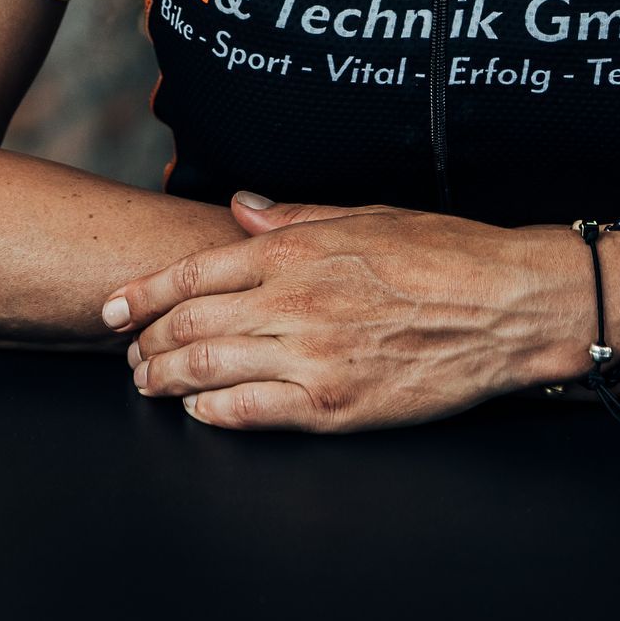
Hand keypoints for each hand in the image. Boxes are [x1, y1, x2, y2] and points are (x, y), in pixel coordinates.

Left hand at [105, 189, 598, 432]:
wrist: (506, 305)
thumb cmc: (446, 253)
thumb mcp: (365, 215)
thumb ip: (294, 216)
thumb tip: (242, 206)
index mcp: (298, 250)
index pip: (194, 273)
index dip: (142, 294)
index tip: (112, 309)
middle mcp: (294, 302)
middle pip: (188, 325)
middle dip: (146, 343)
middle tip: (129, 354)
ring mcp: (311, 357)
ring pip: (208, 371)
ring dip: (166, 380)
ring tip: (149, 384)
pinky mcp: (335, 405)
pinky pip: (251, 413)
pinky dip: (213, 413)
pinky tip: (200, 411)